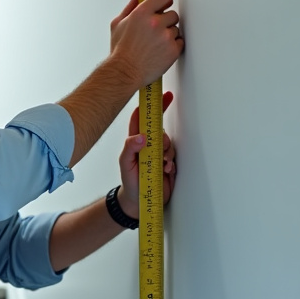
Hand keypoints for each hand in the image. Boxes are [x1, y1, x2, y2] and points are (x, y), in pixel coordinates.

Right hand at [109, 0, 183, 87]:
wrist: (124, 72)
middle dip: (165, 22)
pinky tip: (159, 51)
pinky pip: (180, 42)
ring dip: (168, 35)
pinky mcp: (173, 49)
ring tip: (153, 44)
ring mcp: (166, 36)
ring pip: (176, 29)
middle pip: (172, 14)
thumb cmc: (120, 51)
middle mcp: (155, 23)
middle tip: (153, 32)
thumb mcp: (118, 24)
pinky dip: (172, 46)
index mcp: (142, 13)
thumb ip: (131, 5)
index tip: (162, 6)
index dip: (164, 1)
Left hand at [116, 91, 175, 218]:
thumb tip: (140, 137)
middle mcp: (148, 146)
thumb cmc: (130, 182)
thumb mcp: (126, 165)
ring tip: (159, 165)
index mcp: (135, 142)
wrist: (141, 202)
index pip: (142, 119)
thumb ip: (129, 149)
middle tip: (159, 149)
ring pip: (168, 144)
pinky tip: (165, 170)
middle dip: (162, 137)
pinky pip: (174, 157)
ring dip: (166, 153)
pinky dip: (170, 163)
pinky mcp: (168, 164)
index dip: (151, 106)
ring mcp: (158, 155)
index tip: (161, 96)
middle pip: (159, 130)